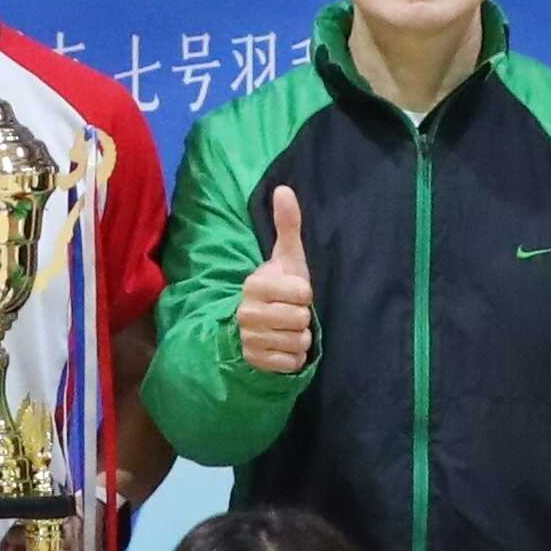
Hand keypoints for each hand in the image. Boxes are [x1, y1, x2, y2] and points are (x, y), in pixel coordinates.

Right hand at [235, 189, 318, 376]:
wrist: (258, 326)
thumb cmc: (280, 288)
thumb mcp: (287, 257)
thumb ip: (287, 225)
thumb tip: (283, 188)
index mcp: (253, 285)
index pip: (301, 292)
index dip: (305, 293)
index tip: (296, 291)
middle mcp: (246, 312)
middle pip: (300, 319)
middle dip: (303, 318)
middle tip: (292, 313)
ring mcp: (249, 339)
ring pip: (297, 341)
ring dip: (299, 338)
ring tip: (287, 329)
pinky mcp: (255, 361)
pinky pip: (290, 362)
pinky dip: (293, 358)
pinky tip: (284, 347)